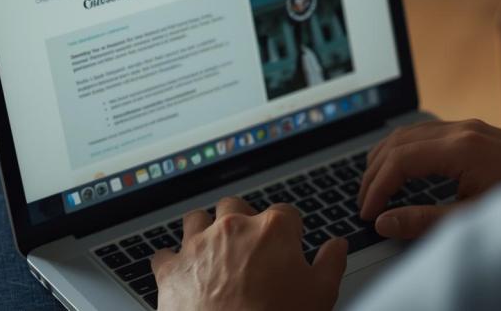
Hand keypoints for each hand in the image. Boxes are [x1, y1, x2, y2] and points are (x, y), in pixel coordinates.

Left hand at [151, 197, 346, 310]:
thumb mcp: (321, 294)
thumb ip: (331, 263)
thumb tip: (337, 246)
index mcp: (273, 229)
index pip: (286, 213)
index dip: (289, 230)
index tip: (288, 245)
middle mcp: (233, 227)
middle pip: (236, 206)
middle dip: (243, 221)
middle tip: (251, 247)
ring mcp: (198, 245)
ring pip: (196, 219)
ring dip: (204, 230)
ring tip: (214, 250)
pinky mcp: (171, 269)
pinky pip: (163, 254)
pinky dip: (172, 261)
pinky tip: (182, 272)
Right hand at [358, 119, 500, 238]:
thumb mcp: (473, 218)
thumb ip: (425, 220)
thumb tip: (385, 223)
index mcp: (461, 148)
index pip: (399, 161)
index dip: (376, 188)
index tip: (368, 214)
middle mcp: (462, 129)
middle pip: (397, 141)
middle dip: (374, 172)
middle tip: (363, 203)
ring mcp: (468, 126)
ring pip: (409, 133)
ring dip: (386, 158)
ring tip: (374, 189)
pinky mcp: (474, 131)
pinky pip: (425, 132)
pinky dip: (404, 151)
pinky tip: (400, 171)